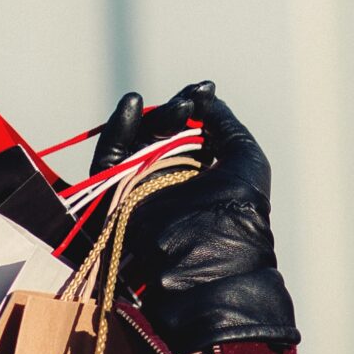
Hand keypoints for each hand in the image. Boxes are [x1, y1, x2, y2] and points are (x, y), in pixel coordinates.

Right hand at [90, 82, 298, 353]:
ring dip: (149, 119)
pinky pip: (108, 161)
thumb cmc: (239, 212)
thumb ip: (225, 123)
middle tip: (187, 105)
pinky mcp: (115, 200)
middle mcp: (171, 183)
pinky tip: (132, 105)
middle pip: (160, 134)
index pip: (189, 133)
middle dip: (173, 113)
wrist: (210, 263)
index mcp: (202, 176)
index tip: (203, 90)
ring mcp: (142, 191)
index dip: (193, 108)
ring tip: (167, 105)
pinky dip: (117, 131)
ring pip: (134, 144)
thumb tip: (205, 96)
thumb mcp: (244, 158)